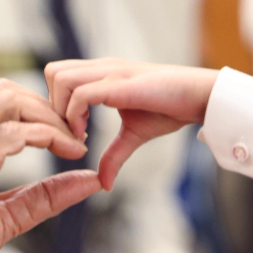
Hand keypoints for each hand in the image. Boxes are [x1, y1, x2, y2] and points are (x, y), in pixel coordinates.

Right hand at [0, 79, 101, 252]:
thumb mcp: (6, 216)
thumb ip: (43, 196)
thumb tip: (89, 180)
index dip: (36, 109)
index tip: (67, 134)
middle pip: (3, 91)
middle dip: (45, 106)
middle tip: (76, 134)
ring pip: (7, 100)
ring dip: (48, 116)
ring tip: (74, 142)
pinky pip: (12, 133)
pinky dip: (47, 135)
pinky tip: (67, 150)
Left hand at [45, 60, 218, 188]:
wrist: (200, 98)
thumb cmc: (170, 109)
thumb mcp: (133, 135)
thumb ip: (113, 155)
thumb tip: (104, 184)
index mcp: (101, 73)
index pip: (58, 74)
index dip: (56, 104)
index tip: (72, 132)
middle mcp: (102, 67)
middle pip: (52, 71)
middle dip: (52, 105)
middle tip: (71, 132)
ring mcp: (110, 72)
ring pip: (60, 78)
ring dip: (62, 110)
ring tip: (80, 135)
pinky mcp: (119, 82)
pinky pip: (81, 94)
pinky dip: (76, 117)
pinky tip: (88, 135)